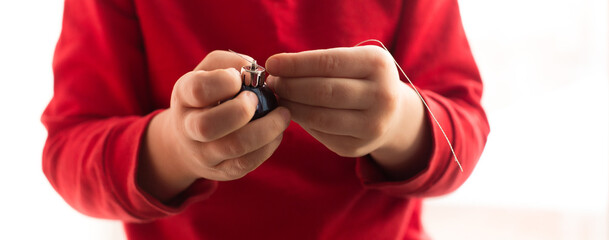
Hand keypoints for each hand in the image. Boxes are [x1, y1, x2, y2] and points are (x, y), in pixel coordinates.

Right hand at [139, 51, 290, 200]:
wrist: (190, 139)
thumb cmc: (209, 95)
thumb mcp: (211, 71)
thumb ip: (231, 62)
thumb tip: (256, 70)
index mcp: (184, 96)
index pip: (197, 90)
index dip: (224, 82)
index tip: (240, 78)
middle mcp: (187, 128)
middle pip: (208, 126)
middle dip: (242, 110)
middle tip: (258, 100)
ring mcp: (203, 153)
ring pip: (234, 147)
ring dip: (266, 129)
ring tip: (282, 115)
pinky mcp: (221, 171)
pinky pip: (247, 163)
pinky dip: (269, 146)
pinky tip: (277, 132)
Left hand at [265, 46, 430, 178]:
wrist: (392, 113)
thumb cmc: (361, 79)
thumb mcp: (353, 61)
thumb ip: (321, 63)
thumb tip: (277, 71)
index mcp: (377, 65)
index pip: (327, 63)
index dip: (295, 64)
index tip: (272, 64)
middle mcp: (382, 96)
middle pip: (322, 91)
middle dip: (290, 86)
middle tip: (273, 83)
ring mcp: (372, 125)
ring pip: (319, 116)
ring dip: (291, 106)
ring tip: (280, 97)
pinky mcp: (357, 147)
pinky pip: (320, 133)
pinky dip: (302, 121)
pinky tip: (293, 112)